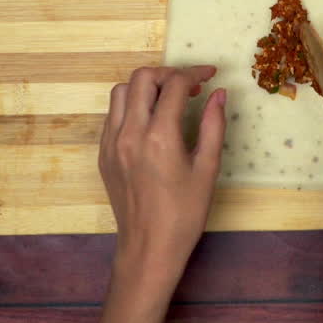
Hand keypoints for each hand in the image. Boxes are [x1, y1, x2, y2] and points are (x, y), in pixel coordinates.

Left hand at [98, 65, 226, 288]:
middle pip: (142, 78)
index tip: (210, 75)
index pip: (174, 85)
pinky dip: (132, 106)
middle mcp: (130, 134)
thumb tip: (219, 94)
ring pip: (121, 92)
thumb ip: (213, 126)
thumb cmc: (185, 213)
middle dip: (168, 74)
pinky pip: (113, 115)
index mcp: (159, 137)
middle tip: (189, 86)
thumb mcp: (207, 169)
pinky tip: (151, 121)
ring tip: (169, 100)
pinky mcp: (103, 154)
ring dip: (146, 87)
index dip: (195, 74)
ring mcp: (111, 144)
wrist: (149, 248)